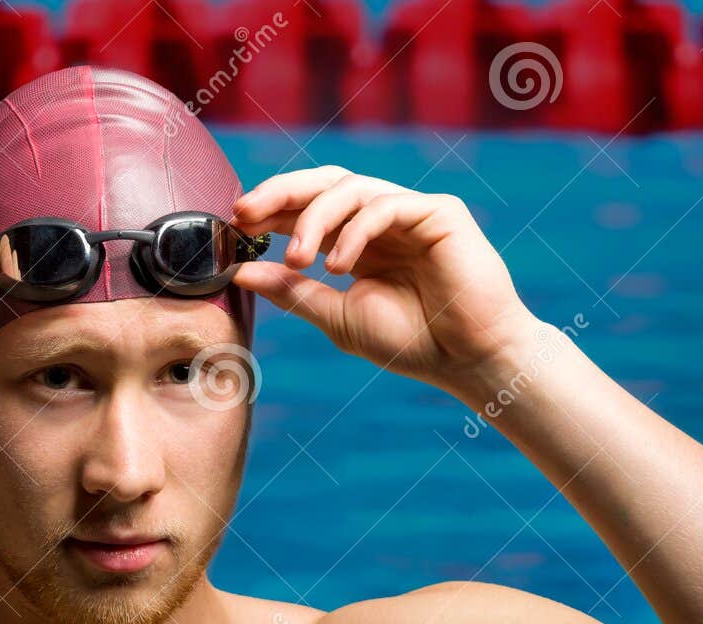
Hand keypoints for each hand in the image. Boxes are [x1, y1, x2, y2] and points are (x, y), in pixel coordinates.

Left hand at [231, 167, 540, 391]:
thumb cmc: (411, 342)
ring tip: (298, 259)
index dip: (268, 210)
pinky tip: (337, 265)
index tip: (234, 226)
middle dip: (279, 193)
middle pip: (323, 183)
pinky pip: (385, 205)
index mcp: (356, 242)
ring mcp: (411, 212)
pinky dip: (354, 231)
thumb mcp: (337, 317)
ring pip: (349, 189)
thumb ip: (292, 291)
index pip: (305, 210)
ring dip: (313, 220)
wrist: (469, 360)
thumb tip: (241, 272)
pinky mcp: (439, 213)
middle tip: (245, 214)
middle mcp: (381, 220)